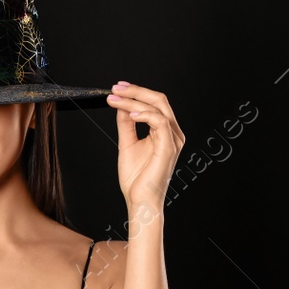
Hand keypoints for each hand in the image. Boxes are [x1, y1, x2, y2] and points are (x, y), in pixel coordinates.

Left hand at [105, 82, 183, 219]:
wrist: (140, 200)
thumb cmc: (136, 178)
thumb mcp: (127, 143)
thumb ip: (126, 124)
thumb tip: (122, 105)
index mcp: (164, 131)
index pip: (154, 103)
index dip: (137, 92)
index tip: (117, 88)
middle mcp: (173, 133)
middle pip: (159, 100)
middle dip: (136, 91)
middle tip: (116, 88)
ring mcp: (173, 139)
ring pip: (158, 108)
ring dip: (134, 101)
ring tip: (116, 99)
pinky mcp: (169, 147)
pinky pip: (160, 122)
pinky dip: (144, 114)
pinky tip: (130, 113)